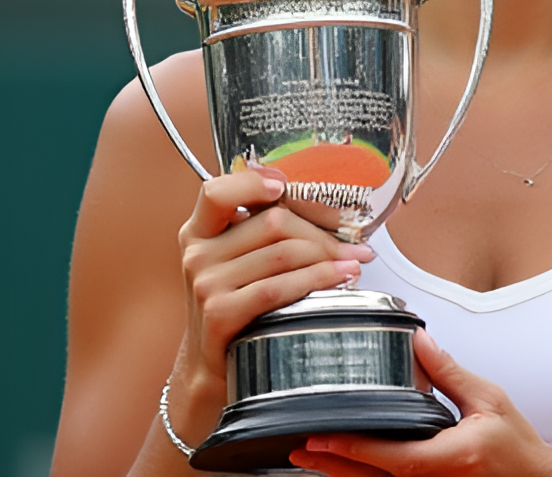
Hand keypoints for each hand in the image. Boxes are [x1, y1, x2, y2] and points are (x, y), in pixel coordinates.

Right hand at [167, 168, 373, 446]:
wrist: (211, 368)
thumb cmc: (237, 304)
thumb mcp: (235, 261)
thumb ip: (259, 230)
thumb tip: (325, 208)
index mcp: (199, 231)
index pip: (217, 191)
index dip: (252, 182)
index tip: (284, 187)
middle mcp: (197, 253)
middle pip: (273, 222)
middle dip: (321, 232)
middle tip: (352, 245)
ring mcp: (206, 284)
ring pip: (283, 253)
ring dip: (328, 257)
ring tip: (354, 262)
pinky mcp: (219, 314)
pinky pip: (279, 287)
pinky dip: (318, 280)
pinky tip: (340, 278)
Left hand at [290, 328, 551, 476]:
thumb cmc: (515, 443)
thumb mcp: (489, 399)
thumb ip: (450, 373)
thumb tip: (419, 340)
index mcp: (450, 456)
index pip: (392, 456)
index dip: (354, 448)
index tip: (322, 436)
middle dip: (333, 464)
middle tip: (300, 446)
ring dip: (341, 473)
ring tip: (310, 454)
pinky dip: (363, 476)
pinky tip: (343, 466)